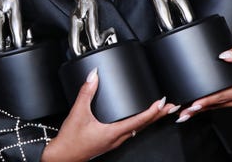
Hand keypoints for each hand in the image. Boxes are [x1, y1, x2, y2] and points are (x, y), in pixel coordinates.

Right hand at [41, 68, 176, 161]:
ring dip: (149, 120)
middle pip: (142, 126)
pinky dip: (138, 123)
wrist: (61, 157)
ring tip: (158, 111)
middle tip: (170, 107)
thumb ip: (86, 92)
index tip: (162, 102)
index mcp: (113, 133)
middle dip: (157, 116)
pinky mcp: (108, 141)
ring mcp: (113, 142)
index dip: (152, 111)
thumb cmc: (70, 141)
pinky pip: (129, 132)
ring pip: (137, 130)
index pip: (138, 121)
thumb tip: (94, 76)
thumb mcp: (78, 113)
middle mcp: (116, 139)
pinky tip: (137, 119)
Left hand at [176, 45, 231, 122]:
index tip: (195, 104)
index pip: (222, 96)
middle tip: (183, 112)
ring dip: (203, 109)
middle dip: (200, 109)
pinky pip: (222, 103)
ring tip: (186, 112)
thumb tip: (224, 55)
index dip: (207, 100)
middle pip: (218, 104)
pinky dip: (209, 106)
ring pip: (219, 106)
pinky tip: (198, 107)